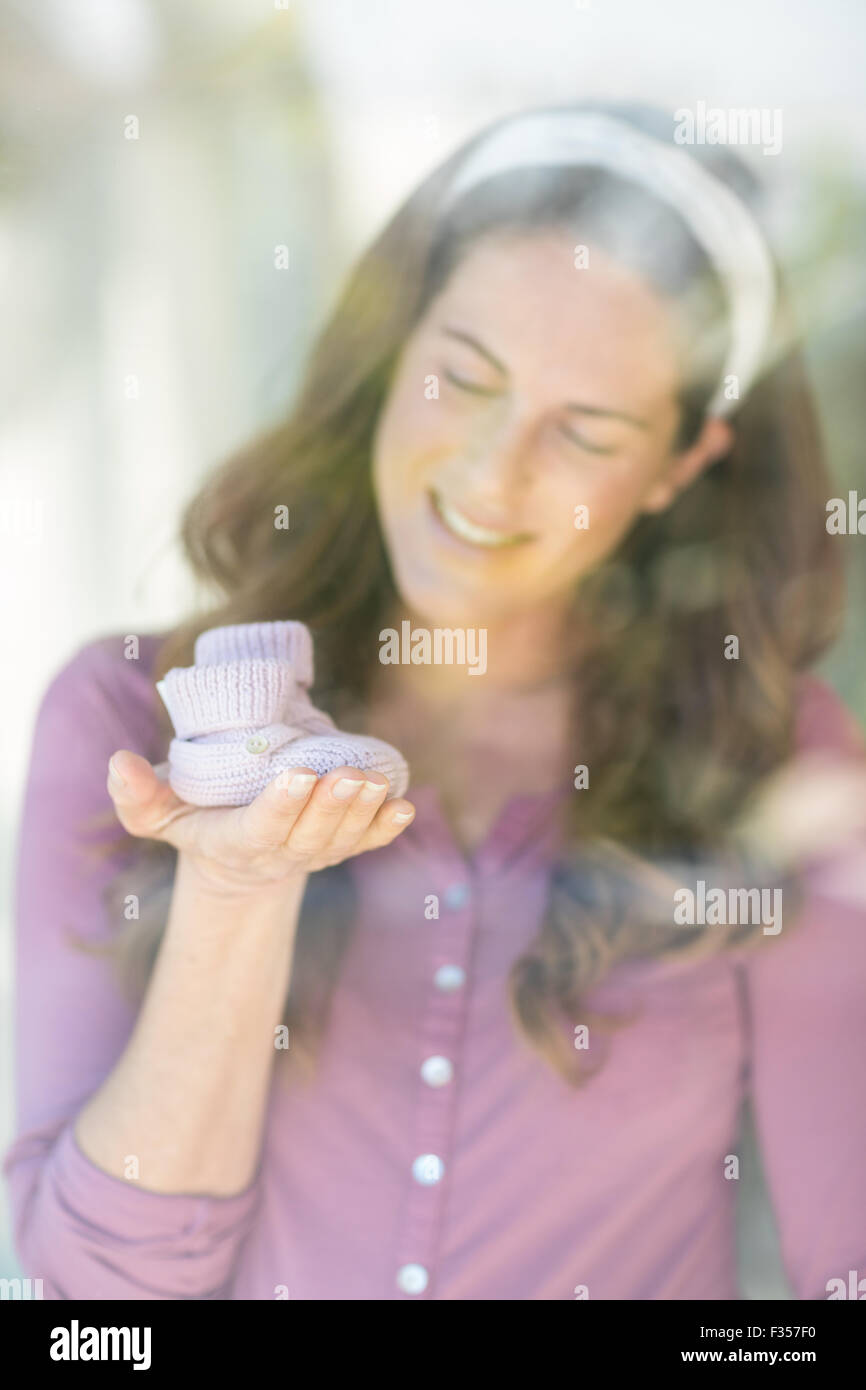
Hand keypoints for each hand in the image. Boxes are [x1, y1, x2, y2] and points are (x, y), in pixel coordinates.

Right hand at [106, 751, 415, 895]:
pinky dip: (386, 828)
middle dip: (331, 806)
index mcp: (233, 843)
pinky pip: (366, 842)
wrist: (234, 855)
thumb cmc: (193, 818)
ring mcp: (313, 853)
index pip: (259, 829)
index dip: (281, 806)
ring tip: (375, 780)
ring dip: (362, 813)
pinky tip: (405, 808)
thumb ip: (137, 794)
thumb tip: (119, 763)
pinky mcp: (339, 846)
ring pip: (341, 839)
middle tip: (350, 775)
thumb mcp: (156, 813)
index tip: (298, 774)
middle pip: (309, 836)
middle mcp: (278, 853)